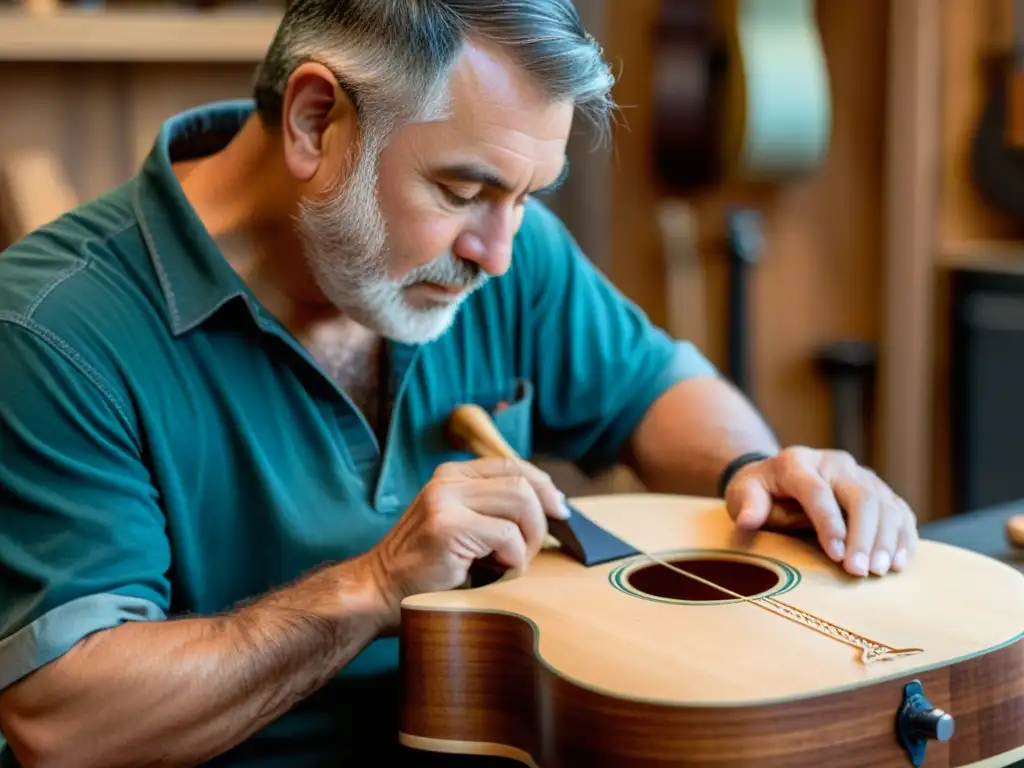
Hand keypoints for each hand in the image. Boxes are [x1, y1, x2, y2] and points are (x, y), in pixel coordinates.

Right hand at [367, 457, 570, 626]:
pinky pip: (507, 537)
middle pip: (522, 483)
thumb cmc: (426, 567)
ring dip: (528, 540)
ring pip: (520, 504)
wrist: (379, 591)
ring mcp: (445, 501)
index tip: (560, 509)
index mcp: (452, 474)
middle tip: (533, 550)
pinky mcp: (448, 528)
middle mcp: (448, 481)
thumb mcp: (461, 525)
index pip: (512, 465)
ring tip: (513, 563)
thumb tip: (550, 506)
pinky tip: (497, 573)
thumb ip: (493, 509)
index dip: (543, 486)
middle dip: (540, 518)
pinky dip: (514, 560)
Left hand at [723, 447, 918, 577]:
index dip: (829, 523)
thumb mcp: (743, 492)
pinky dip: (902, 536)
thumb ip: (747, 504)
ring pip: (885, 503)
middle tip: (860, 571)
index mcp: (797, 463)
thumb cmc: (759, 490)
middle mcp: (833, 463)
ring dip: (887, 540)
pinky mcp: (876, 488)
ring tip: (881, 571)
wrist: (779, 476)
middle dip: (864, 536)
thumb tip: (747, 520)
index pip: (818, 491)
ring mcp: (858, 474)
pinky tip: (899, 561)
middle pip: (861, 496)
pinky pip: (898, 509)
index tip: (837, 556)